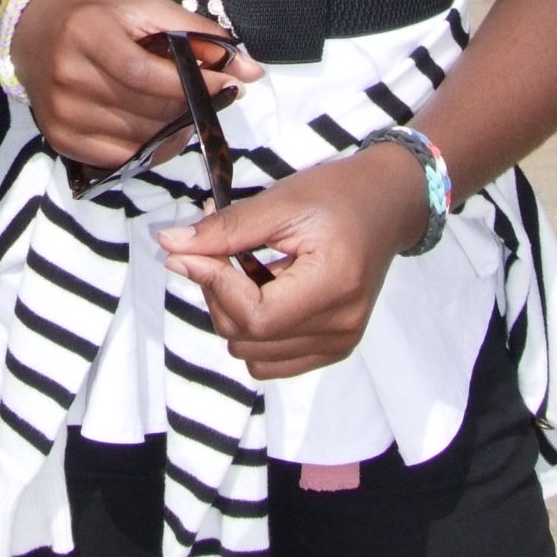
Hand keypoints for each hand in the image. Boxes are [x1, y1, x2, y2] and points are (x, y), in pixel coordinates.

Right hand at [12, 0, 260, 169]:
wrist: (30, 33)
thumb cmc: (94, 16)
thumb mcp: (141, 8)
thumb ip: (194, 32)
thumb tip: (250, 69)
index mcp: (88, 34)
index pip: (145, 73)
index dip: (190, 83)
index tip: (227, 84)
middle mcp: (69, 76)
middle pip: (145, 109)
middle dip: (188, 107)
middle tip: (211, 98)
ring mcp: (62, 113)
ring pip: (137, 138)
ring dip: (172, 130)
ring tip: (185, 113)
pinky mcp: (60, 139)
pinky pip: (120, 158)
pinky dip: (149, 149)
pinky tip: (159, 130)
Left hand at [157, 146, 428, 379]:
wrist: (386, 206)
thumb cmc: (337, 195)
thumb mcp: (280, 201)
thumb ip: (226, 229)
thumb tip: (170, 246)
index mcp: (333, 287)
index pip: (255, 316)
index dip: (211, 284)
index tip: (186, 251)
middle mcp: (340, 328)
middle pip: (248, 338)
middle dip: (217, 293)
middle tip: (217, 248)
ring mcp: (339, 345)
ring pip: (253, 354)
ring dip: (233, 313)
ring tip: (245, 268)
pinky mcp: (333, 349)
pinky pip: (272, 361)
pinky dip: (254, 330)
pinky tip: (263, 290)